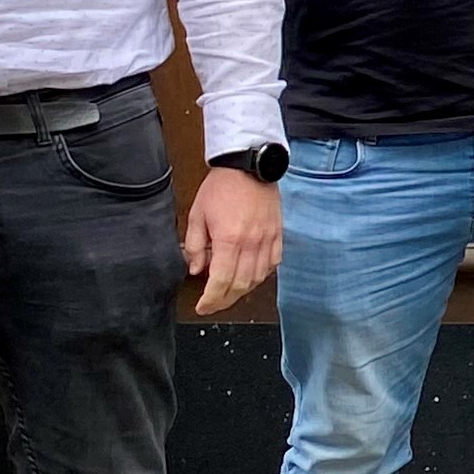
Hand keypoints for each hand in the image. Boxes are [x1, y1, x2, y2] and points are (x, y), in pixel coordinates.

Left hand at [180, 170, 280, 315]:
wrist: (249, 167)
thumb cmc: (221, 188)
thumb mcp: (197, 215)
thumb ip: (196, 245)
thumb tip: (197, 269)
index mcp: (229, 239)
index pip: (221, 281)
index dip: (211, 299)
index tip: (202, 307)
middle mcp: (252, 243)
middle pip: (241, 285)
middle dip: (225, 301)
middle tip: (213, 305)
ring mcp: (267, 240)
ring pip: (258, 278)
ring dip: (243, 291)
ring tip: (229, 293)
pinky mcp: (278, 234)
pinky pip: (273, 264)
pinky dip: (261, 276)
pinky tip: (250, 277)